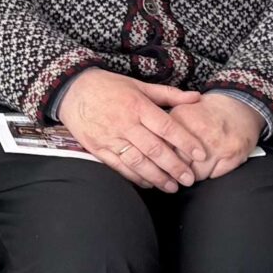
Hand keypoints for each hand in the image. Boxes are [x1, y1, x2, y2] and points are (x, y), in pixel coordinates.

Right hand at [56, 69, 206, 191]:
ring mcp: (110, 137)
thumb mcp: (138, 84)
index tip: (200, 155)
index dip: (185, 142)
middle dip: (175, 167)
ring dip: (157, 177)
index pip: (167, 127)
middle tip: (190, 179)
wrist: (72, 90)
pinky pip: (119, 167)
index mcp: (138, 105)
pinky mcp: (98, 148)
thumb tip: (196, 98)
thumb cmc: (108, 86)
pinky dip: (135, 177)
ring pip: (138, 162)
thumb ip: (168, 94)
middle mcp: (125, 123)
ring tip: (172, 187)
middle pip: (155, 149)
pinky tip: (148, 183)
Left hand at [167, 91, 265, 179]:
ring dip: (192, 174)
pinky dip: (209, 174)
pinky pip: (213, 176)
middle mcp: (200, 132)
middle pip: (178, 164)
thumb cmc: (207, 111)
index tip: (158, 165)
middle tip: (175, 170)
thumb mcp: (182, 110)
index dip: (159, 159)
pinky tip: (208, 165)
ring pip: (195, 174)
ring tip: (192, 167)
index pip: (163, 148)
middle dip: (175, 170)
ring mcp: (217, 145)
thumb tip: (149, 149)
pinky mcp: (232, 156)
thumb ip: (164, 128)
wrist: (239, 105)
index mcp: (183, 118)